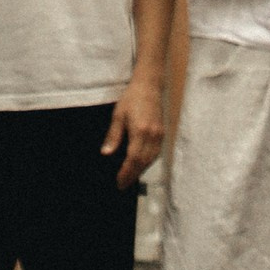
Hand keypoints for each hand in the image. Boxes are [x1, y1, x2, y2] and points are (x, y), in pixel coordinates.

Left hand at [102, 76, 165, 190]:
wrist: (150, 85)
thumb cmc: (131, 98)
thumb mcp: (118, 115)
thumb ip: (113, 135)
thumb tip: (106, 153)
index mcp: (140, 130)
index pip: (133, 158)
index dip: (126, 172)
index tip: (119, 182)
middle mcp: (152, 135)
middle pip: (143, 162)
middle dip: (133, 175)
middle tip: (123, 185)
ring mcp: (159, 134)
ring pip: (151, 159)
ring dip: (141, 170)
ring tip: (130, 177)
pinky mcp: (162, 132)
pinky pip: (156, 152)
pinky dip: (148, 161)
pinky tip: (140, 164)